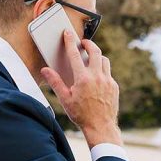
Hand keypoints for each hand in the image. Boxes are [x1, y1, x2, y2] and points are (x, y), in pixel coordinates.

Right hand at [40, 30, 121, 146]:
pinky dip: (102, 69)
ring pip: (104, 60)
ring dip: (97, 55)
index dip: (70, 42)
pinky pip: (108, 72)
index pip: (75, 54)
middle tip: (83, 42)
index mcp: (83, 79)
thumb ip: (55, 82)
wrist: (101, 127)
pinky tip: (96, 75)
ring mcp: (108, 81)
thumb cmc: (81, 115)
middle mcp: (97, 77)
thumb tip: (45, 71)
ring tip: (90, 57)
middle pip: (95, 51)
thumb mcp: (65, 99)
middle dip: (89, 43)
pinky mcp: (114, 86)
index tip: (68, 33)